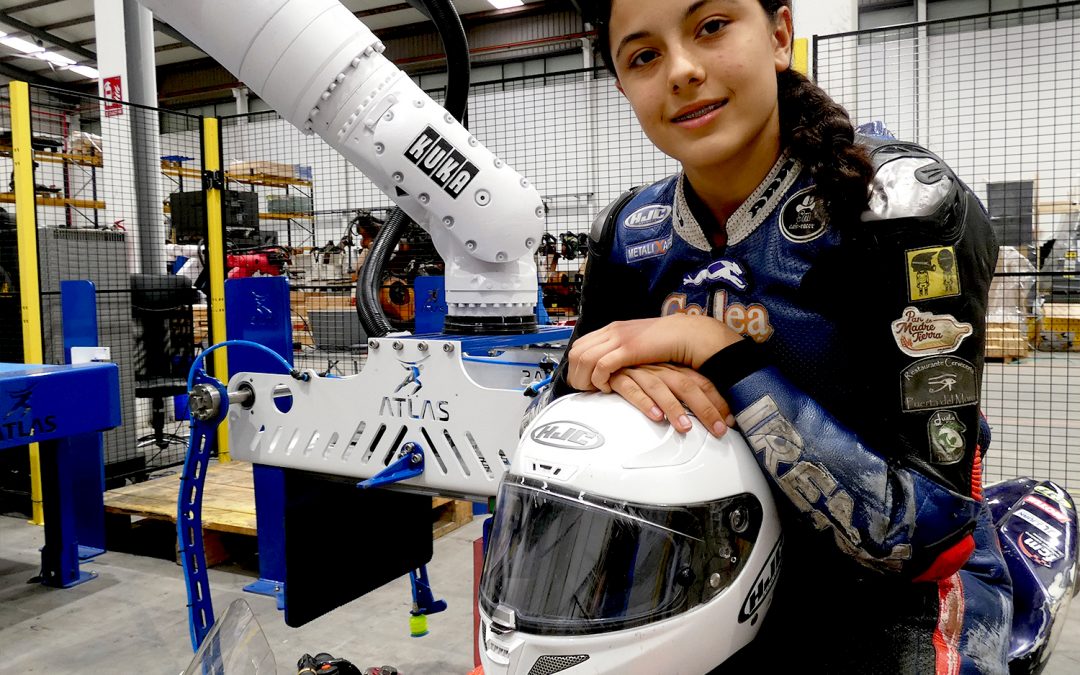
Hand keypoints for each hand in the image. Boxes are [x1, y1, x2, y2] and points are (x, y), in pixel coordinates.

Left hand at [567, 315, 740, 392]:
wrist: (686, 335)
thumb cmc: (665, 345)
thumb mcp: (636, 346)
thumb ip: (621, 352)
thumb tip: (607, 368)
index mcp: (611, 329)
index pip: (578, 346)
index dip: (576, 367)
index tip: (583, 382)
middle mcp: (611, 331)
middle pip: (576, 353)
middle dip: (576, 375)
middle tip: (585, 390)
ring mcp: (618, 338)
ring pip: (584, 359)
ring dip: (585, 379)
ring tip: (596, 391)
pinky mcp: (628, 349)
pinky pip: (602, 366)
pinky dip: (600, 380)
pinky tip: (609, 388)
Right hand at [610, 364, 735, 436]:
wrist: (601, 356)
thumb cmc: (634, 371)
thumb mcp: (661, 378)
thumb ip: (679, 393)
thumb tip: (705, 414)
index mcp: (673, 368)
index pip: (701, 382)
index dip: (717, 401)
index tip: (729, 420)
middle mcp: (659, 368)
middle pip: (687, 386)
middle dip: (705, 409)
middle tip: (718, 429)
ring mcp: (640, 371)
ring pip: (661, 388)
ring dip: (675, 409)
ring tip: (685, 428)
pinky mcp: (619, 376)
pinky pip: (632, 389)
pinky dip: (644, 402)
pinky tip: (654, 415)